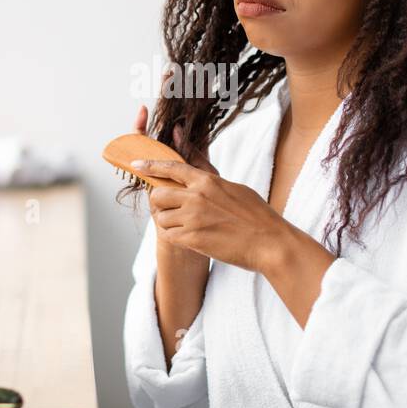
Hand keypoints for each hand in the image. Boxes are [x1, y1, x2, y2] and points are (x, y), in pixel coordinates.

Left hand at [137, 158, 290, 273]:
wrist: (269, 243)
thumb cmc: (257, 215)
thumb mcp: (234, 187)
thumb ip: (210, 175)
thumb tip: (197, 166)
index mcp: (207, 181)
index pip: (171, 168)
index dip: (151, 166)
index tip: (137, 164)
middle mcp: (196, 197)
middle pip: (158, 194)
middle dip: (159, 202)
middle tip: (170, 209)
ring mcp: (193, 219)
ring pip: (161, 218)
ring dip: (168, 222)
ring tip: (186, 226)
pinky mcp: (193, 239)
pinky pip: (168, 236)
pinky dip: (175, 237)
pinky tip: (189, 238)